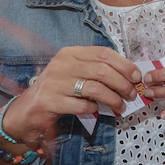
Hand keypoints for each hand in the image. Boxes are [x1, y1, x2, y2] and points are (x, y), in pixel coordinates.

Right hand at [2, 47, 140, 142]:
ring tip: (121, 106)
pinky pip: (82, 105)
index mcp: (70, 54)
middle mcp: (61, 65)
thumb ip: (97, 70)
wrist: (27, 109)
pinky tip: (97, 110)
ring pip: (95, 88)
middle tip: (131, 94)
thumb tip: (130, 74)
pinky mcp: (49, 102)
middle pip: (102, 71)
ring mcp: (54, 83)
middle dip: (123, 84)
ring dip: (114, 99)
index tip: (136, 76)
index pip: (103, 53)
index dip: (124, 64)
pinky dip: (95, 109)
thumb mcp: (76, 73)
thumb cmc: (59, 90)